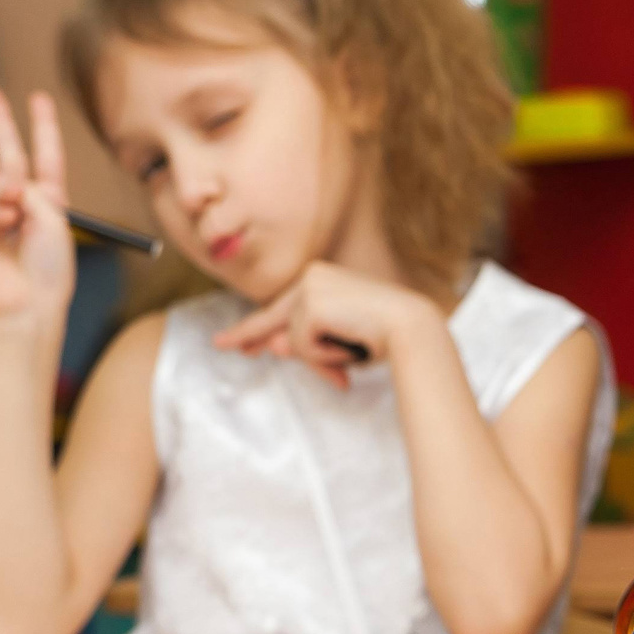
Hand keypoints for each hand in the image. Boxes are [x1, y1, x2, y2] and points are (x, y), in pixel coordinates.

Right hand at [0, 86, 75, 332]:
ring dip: (8, 191)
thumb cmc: (51, 267)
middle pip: (9, 154)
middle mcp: (22, 202)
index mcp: (49, 200)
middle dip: (0, 122)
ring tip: (17, 213)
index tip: (39, 98)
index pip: (46, 155)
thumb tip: (2, 177)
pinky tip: (5, 226)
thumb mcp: (55, 220)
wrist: (31, 302)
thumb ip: (31, 191)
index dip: (43, 126)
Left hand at [211, 260, 447, 388]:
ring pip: (291, 340)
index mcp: (324, 279)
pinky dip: (322, 355)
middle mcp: (313, 276)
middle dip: (248, 334)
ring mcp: (310, 287)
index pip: (285, 308)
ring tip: (350, 350)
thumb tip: (273, 347)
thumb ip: (307, 344)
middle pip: (273, 318)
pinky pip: (301, 345)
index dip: (257, 328)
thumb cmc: (387, 337)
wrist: (412, 329)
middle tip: (221, 345)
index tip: (239, 341)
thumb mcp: (341, 343)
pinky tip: (347, 345)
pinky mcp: (310, 303)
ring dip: (318, 357)